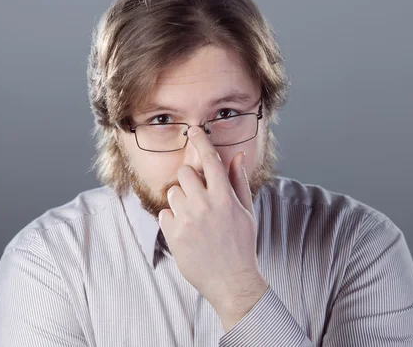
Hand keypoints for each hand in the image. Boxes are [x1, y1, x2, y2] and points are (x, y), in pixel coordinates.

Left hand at [158, 126, 267, 331]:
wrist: (231, 281)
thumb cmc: (241, 245)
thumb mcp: (246, 212)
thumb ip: (239, 182)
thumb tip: (236, 156)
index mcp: (225, 197)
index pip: (210, 159)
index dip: (200, 140)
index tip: (194, 130)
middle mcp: (204, 205)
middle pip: (184, 173)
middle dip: (189, 179)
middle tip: (198, 195)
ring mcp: (187, 220)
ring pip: (173, 192)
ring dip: (181, 200)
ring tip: (195, 218)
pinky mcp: (173, 234)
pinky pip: (165, 213)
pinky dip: (173, 219)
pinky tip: (187, 232)